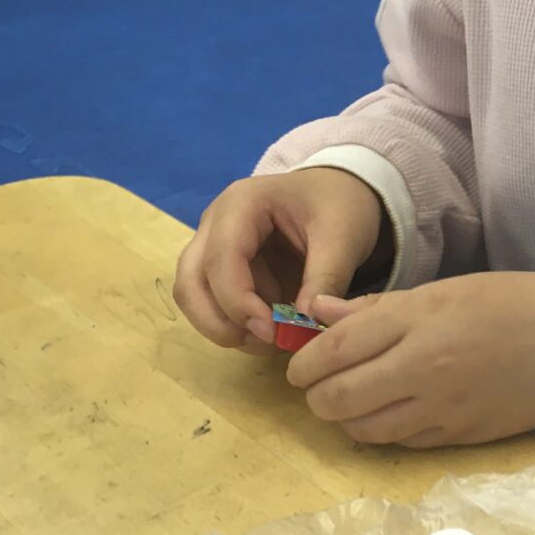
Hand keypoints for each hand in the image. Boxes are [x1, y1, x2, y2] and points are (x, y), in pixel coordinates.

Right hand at [173, 168, 385, 351]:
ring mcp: (214, 245)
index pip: (220, 259)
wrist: (341, 192)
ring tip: (275, 337)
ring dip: (227, 326)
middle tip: (265, 342)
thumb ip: (326, 278)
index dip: (238, 302)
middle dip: (219, 322)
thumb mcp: (344, 237)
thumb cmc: (341, 206)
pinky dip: (238, 324)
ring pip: (194, 297)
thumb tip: (304, 323)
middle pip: (190, 282)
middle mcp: (215, 223)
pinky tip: (274, 328)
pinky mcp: (223, 267)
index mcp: (241, 204)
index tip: (271, 332)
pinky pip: (214, 303)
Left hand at [286, 273, 534, 447]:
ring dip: (343, 419)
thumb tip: (318, 313)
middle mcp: (421, 367)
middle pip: (339, 396)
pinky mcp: (455, 436)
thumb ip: (375, 308)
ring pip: (363, 428)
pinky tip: (384, 416)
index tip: (299, 367)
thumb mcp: (440, 290)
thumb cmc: (505, 304)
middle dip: (316, 396)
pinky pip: (398, 442)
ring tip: (347, 404)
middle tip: (316, 389)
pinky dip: (379, 431)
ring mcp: (438, 408)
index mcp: (415, 321)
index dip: (305, 363)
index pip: (336, 349)